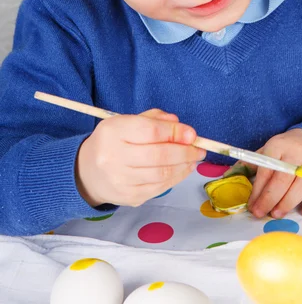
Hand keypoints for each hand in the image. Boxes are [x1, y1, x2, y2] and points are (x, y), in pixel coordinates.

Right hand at [76, 108, 204, 206]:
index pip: (150, 131)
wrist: (87, 172)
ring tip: (194, 159)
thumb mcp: (127, 122)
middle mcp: (113, 157)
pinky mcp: (129, 197)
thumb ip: (154, 119)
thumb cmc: (113, 142)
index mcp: (113, 132)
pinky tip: (183, 169)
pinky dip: (176, 178)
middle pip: (159, 155)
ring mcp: (121, 180)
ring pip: (162, 174)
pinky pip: (159, 188)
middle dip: (185, 151)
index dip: (175, 132)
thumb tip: (180, 125)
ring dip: (184, 166)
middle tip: (199, 149)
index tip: (192, 133)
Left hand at [247, 128, 301, 218]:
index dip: (257, 190)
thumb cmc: (286, 148)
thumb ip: (251, 163)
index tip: (251, 205)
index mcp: (278, 145)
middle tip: (260, 213)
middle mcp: (296, 153)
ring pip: (300, 185)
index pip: (266, 171)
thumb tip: (229, 176)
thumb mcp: (267, 149)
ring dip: (287, 202)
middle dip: (269, 199)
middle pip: (282, 179)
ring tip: (276, 214)